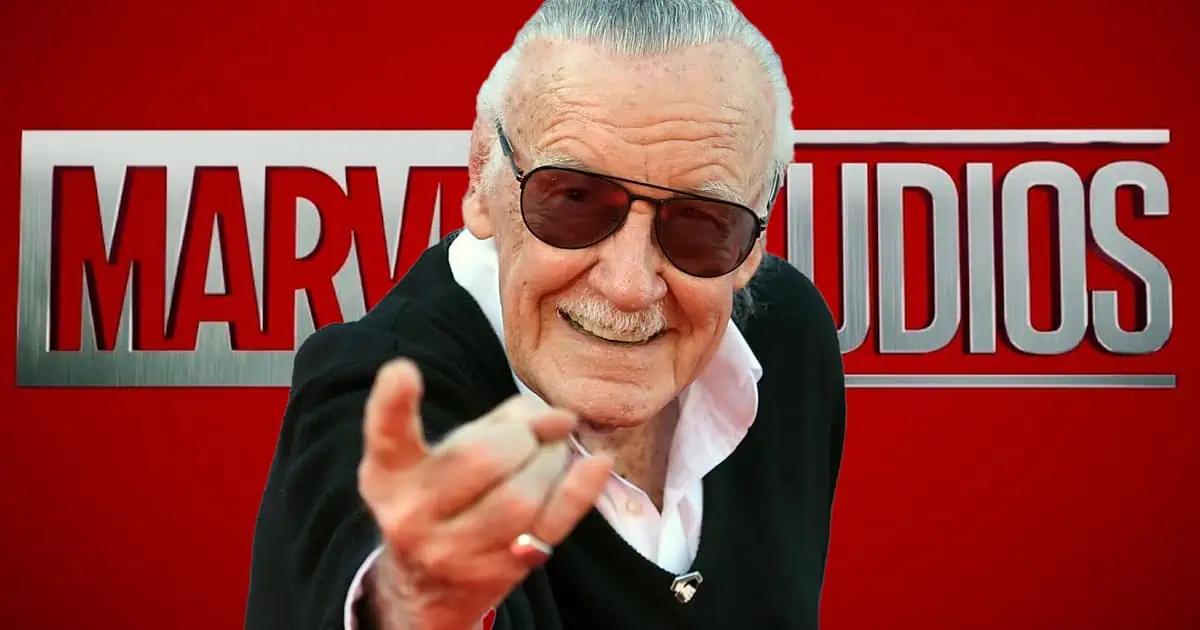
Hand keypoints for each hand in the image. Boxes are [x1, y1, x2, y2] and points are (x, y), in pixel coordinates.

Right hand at [358, 359, 612, 628]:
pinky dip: (580, 490)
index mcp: (391, 475)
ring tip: (553, 454)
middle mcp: (413, 516)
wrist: (430, 587)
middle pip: (481, 457)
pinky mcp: (499, 572)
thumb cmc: (445, 496)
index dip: (392, 403)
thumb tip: (557, 417)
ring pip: (521, 496)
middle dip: (522, 435)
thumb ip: (496, 422)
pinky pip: (551, 525)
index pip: (388, 438)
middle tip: (534, 434)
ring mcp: (455, 551)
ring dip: (551, 461)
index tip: (403, 370)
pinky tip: (597, 463)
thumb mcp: (446, 453)